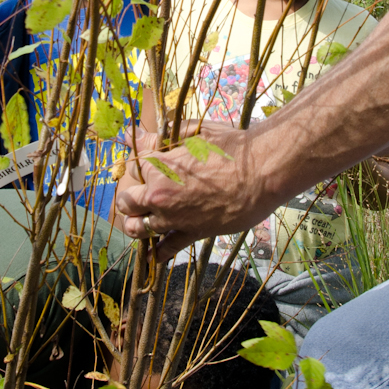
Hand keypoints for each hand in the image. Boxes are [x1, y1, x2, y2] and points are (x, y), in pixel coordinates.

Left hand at [114, 122, 277, 260]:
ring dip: (135, 225)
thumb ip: (160, 138)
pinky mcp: (192, 233)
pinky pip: (167, 248)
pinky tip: (153, 254)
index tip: (145, 166)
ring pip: (138, 229)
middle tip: (136, 196)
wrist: (261, 172)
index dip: (137, 166)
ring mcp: (175, 218)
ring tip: (139, 222)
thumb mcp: (194, 134)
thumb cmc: (231, 147)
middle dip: (129, 198)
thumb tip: (133, 134)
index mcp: (158, 167)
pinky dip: (157, 253)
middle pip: (127, 202)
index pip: (132, 169)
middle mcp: (159, 196)